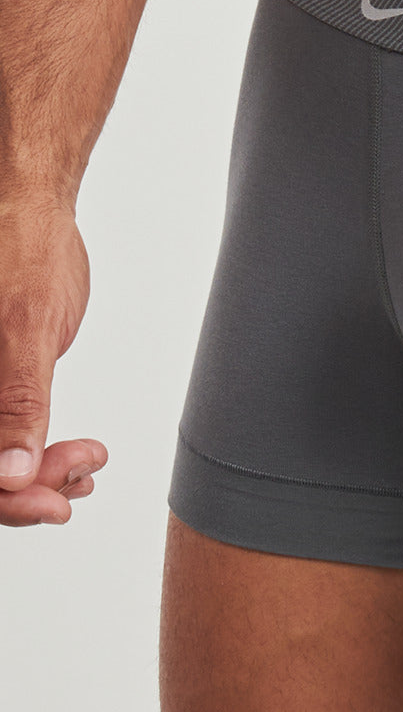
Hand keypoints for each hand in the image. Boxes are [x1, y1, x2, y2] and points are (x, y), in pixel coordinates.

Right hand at [0, 195, 107, 524]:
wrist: (31, 206)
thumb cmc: (22, 246)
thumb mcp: (25, 324)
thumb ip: (16, 399)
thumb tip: (8, 472)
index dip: (2, 497)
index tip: (52, 504)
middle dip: (23, 488)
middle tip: (77, 485)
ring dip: (36, 474)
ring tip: (85, 467)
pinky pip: (3, 432)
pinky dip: (37, 452)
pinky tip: (75, 460)